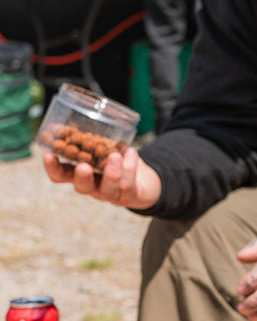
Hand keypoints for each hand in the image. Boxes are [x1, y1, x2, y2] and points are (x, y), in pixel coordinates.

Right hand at [41, 143, 162, 209]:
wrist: (144, 180)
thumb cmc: (114, 161)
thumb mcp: (98, 147)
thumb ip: (81, 138)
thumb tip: (55, 125)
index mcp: (81, 175)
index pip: (61, 176)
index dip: (53, 168)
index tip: (48, 155)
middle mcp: (94, 187)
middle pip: (83, 187)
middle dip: (82, 177)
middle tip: (83, 166)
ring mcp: (112, 193)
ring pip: (108, 189)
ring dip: (111, 173)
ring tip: (114, 156)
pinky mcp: (130, 196)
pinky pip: (129, 185)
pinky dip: (130, 167)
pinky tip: (130, 152)